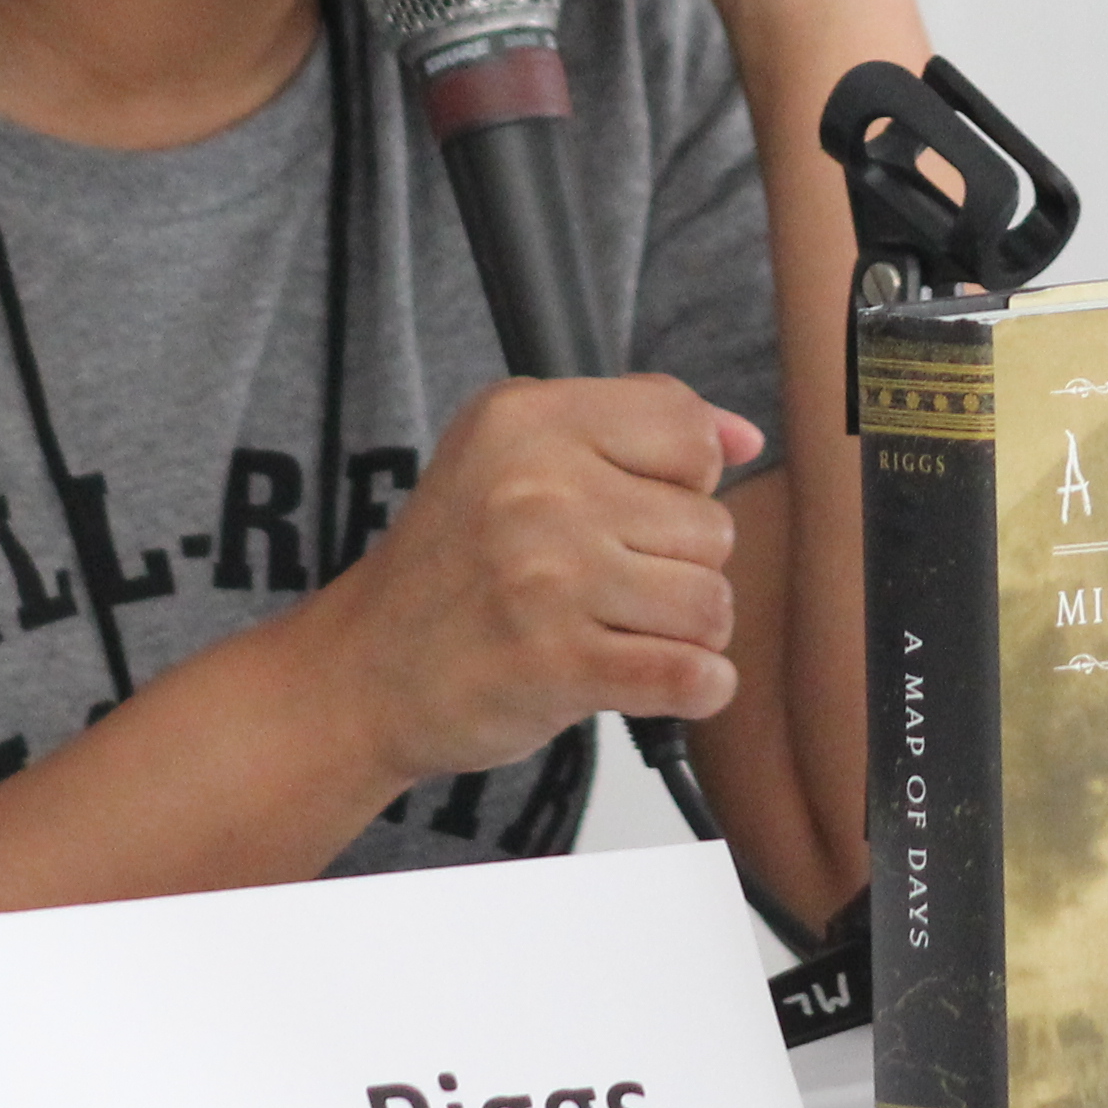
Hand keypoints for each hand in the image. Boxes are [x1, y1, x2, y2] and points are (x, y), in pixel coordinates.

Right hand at [305, 374, 763, 781]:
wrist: (362, 672)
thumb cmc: (452, 567)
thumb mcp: (513, 455)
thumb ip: (636, 426)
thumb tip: (745, 436)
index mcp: (528, 418)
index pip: (687, 428)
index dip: (683, 479)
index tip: (635, 511)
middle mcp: (538, 488)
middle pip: (711, 524)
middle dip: (679, 566)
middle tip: (613, 586)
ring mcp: (549, 578)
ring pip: (710, 602)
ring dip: (686, 633)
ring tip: (626, 631)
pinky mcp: (558, 664)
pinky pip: (692, 675)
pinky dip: (698, 689)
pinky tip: (661, 681)